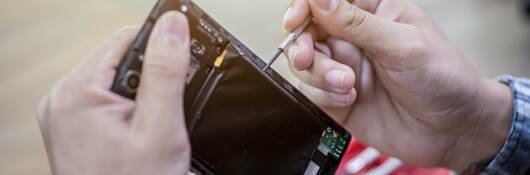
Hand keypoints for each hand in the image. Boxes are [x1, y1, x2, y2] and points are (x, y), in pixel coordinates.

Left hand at [37, 12, 190, 174]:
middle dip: (151, 80)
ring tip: (149, 130)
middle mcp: (62, 99)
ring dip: (141, 98)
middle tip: (164, 114)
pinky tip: (136, 134)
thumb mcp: (159, 127)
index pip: (126, 40)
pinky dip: (128, 111)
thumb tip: (173, 27)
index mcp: (77, 92)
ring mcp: (64, 114)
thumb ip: (166, 72)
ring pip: (116, 82)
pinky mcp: (71, 127)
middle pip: (121, 61)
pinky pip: (106, 101)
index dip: (160, 50)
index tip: (180, 68)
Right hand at [283, 0, 512, 170]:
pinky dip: (323, 95)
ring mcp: (345, 68)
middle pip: (307, 31)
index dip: (306, 6)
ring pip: (306, 63)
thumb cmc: (442, 78)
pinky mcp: (338, 98)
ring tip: (347, 84)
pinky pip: (311, 92)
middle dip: (303, 43)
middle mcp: (354, 39)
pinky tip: (348, 98)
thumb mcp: (402, 44)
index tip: (297, 19)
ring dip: (318, 73)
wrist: (454, 130)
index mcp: (373, 13)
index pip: (327, 1)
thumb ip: (357, 23)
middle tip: (309, 57)